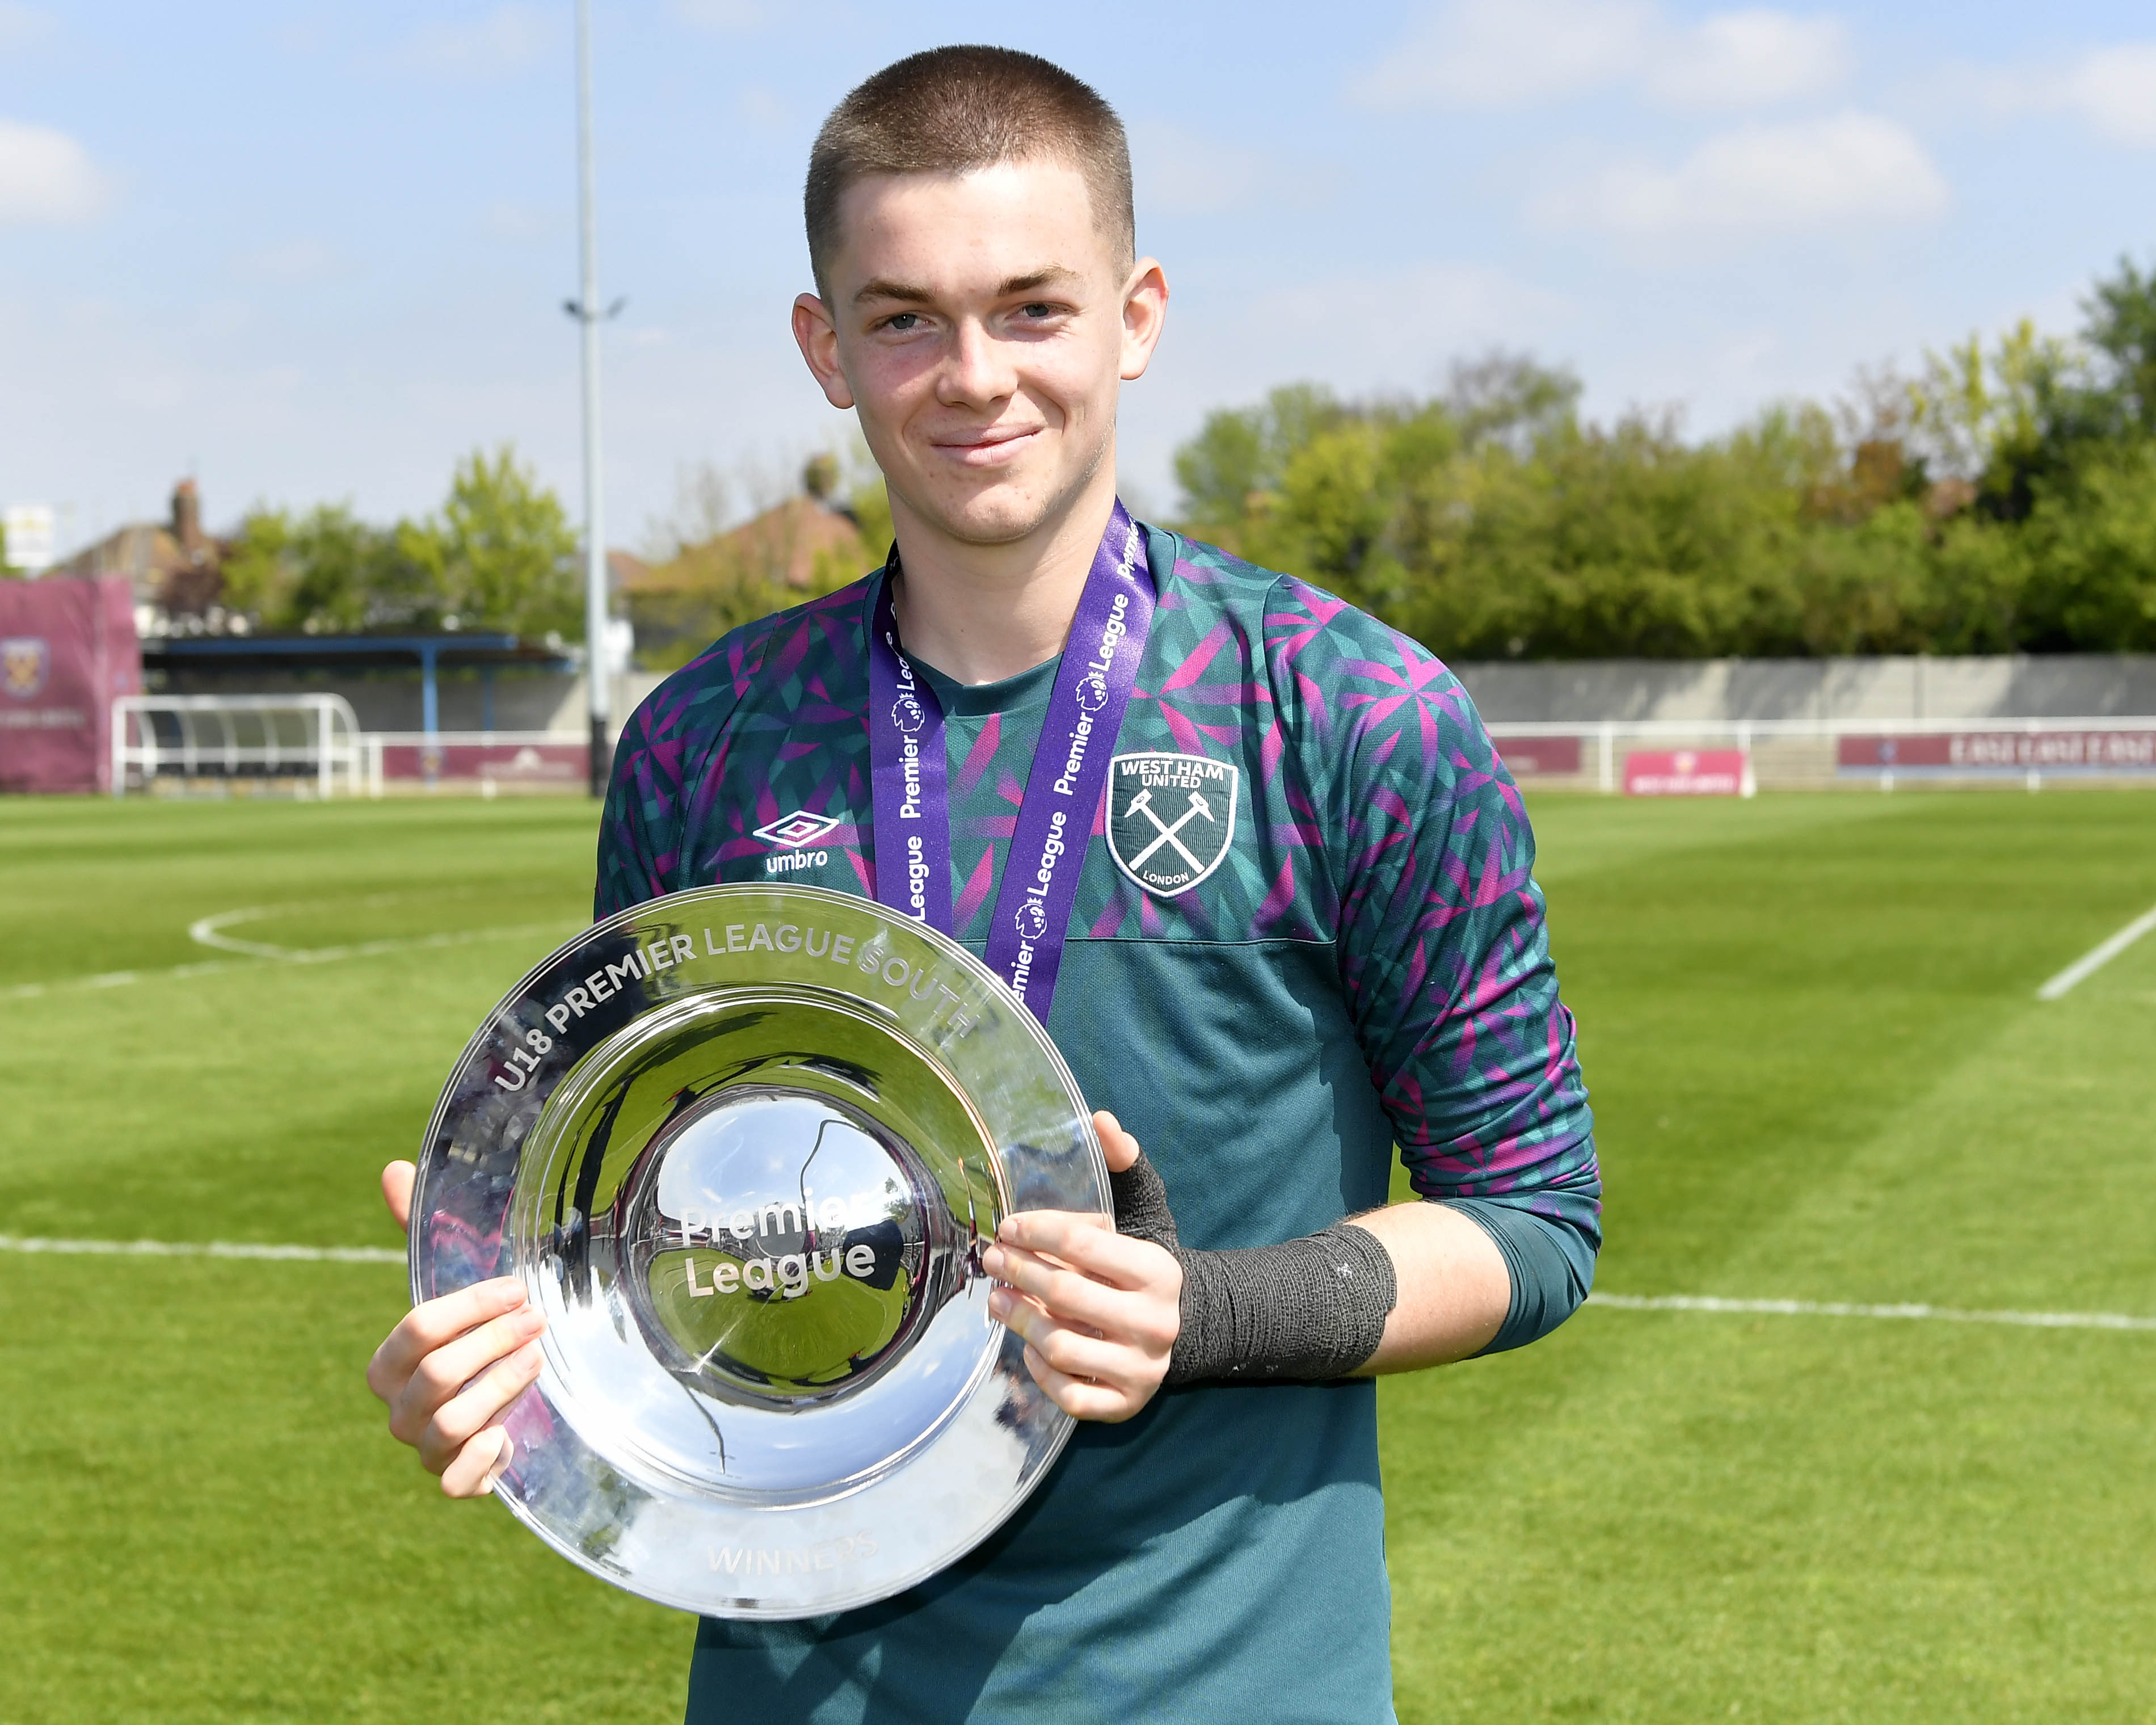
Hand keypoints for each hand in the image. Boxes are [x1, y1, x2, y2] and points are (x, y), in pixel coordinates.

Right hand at [364, 1160, 545, 1496]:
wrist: (507, 1409)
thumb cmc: (475, 1339)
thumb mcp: (455, 1285)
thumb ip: (421, 1231)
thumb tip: (393, 1168)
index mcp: (387, 1363)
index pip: (418, 1330)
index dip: (473, 1306)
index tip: (518, 1288)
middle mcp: (398, 1410)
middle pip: (438, 1374)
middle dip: (495, 1341)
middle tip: (539, 1321)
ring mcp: (423, 1450)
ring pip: (451, 1422)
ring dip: (500, 1387)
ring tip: (538, 1360)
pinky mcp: (454, 1482)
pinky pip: (456, 1482)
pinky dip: (487, 1457)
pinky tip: (514, 1433)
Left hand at [979, 1111, 1181, 1422]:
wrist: (1190, 1327)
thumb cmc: (1147, 1266)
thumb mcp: (1145, 1212)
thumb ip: (1123, 1166)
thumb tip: (1100, 1120)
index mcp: (1157, 1271)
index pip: (1085, 1244)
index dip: (1038, 1230)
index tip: (1008, 1225)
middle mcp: (1154, 1322)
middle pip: (1066, 1294)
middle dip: (1018, 1271)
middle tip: (991, 1257)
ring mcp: (1140, 1368)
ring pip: (1062, 1346)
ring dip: (1019, 1320)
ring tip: (995, 1298)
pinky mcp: (1125, 1404)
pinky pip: (1069, 1394)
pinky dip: (1040, 1371)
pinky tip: (1026, 1347)